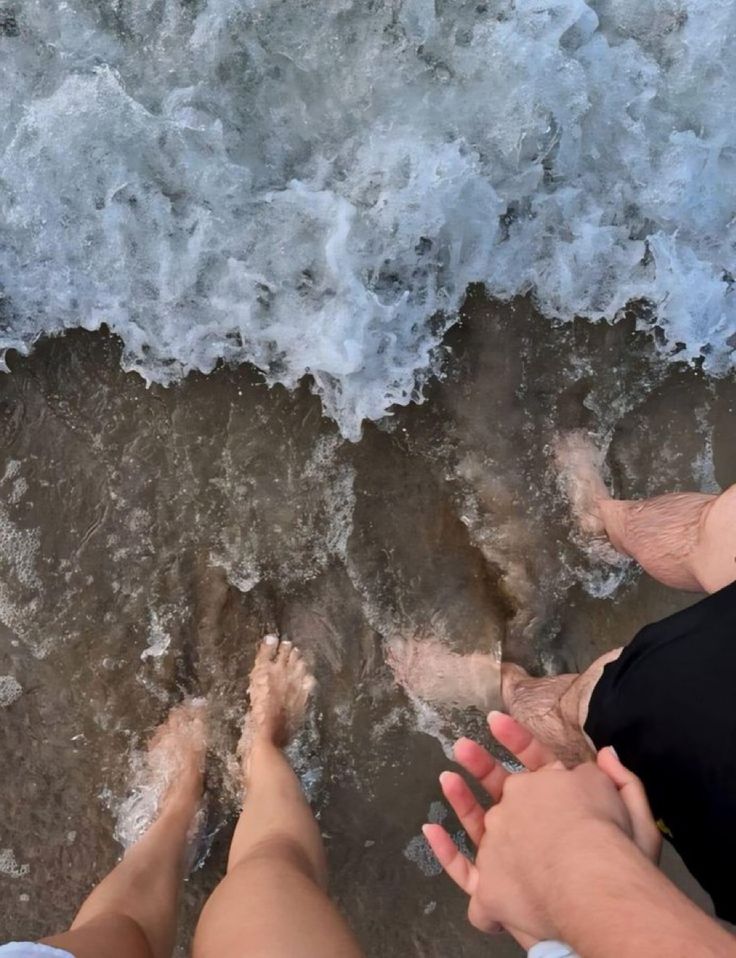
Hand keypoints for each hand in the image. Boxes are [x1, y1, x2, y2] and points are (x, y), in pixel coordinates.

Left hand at [424, 712, 660, 946]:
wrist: (591, 883)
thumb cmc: (618, 847)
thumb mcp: (636, 810)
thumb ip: (620, 779)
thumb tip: (608, 753)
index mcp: (552, 789)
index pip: (536, 759)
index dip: (516, 738)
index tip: (493, 718)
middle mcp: (519, 809)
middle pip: (503, 788)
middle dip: (482, 765)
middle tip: (462, 747)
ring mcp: (499, 844)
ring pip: (478, 822)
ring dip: (461, 797)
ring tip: (447, 778)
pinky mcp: (487, 882)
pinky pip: (461, 869)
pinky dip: (444, 851)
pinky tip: (431, 830)